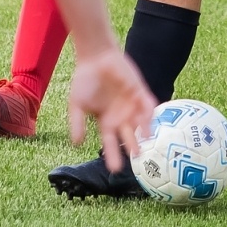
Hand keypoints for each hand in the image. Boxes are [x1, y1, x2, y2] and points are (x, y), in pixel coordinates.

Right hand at [67, 48, 155, 173]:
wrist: (95, 57)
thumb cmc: (84, 80)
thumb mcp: (77, 104)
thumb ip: (77, 123)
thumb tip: (76, 144)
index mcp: (106, 121)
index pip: (110, 142)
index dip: (112, 155)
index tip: (114, 169)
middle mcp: (121, 116)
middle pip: (128, 136)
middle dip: (132, 147)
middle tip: (136, 159)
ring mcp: (132, 105)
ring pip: (140, 124)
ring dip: (143, 133)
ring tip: (144, 142)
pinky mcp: (140, 92)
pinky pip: (147, 106)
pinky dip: (149, 115)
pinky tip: (149, 123)